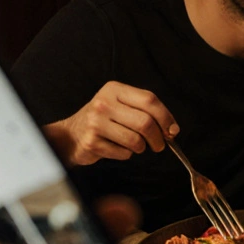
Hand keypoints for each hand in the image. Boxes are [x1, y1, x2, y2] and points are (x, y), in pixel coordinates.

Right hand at [45, 81, 178, 164]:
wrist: (71, 135)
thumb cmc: (102, 120)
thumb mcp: (120, 105)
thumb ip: (145, 111)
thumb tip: (172, 129)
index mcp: (114, 89)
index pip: (149, 100)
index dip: (166, 117)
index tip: (172, 130)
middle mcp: (104, 103)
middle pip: (145, 122)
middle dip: (158, 138)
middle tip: (159, 145)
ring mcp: (96, 122)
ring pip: (136, 140)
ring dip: (141, 147)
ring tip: (135, 145)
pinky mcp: (92, 142)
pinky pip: (123, 153)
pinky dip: (126, 154)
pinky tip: (117, 148)